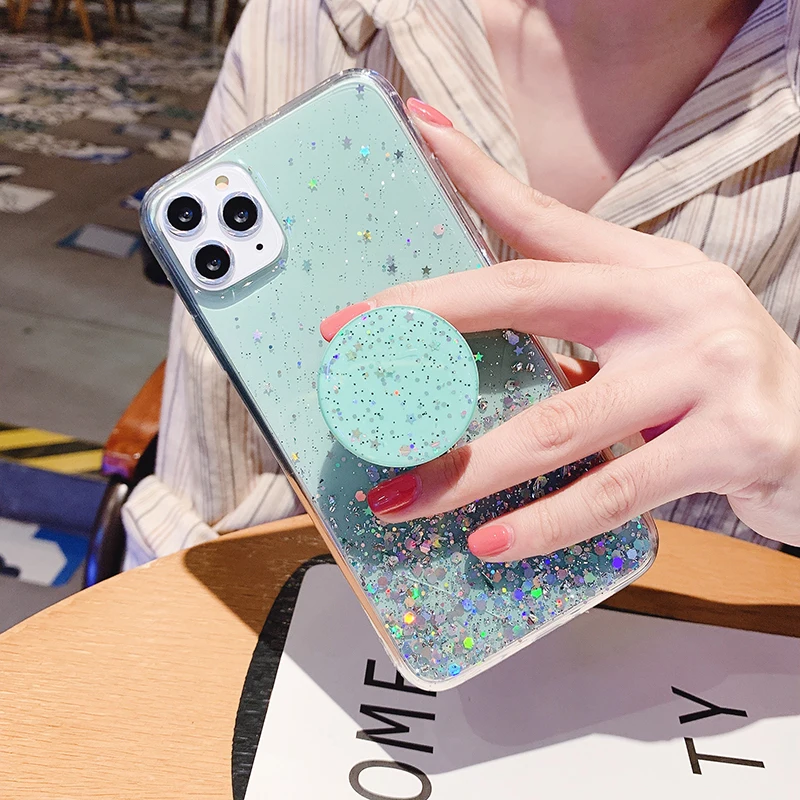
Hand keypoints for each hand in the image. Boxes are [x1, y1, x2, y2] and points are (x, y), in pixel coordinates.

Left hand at [320, 100, 799, 559]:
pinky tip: (492, 544)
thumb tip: (463, 357)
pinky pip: (614, 489)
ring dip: (466, 469)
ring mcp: (706, 368)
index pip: (546, 210)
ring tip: (399, 499)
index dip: (476, 170)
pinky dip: (545, 522)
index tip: (416, 134)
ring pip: (557, 420)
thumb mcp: (649, 328)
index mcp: (643, 268)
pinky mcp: (733, 441)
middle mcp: (673, 300)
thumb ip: (573, 330)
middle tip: (348, 347)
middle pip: (526, 291)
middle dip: (426, 316)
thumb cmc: (715, 378)